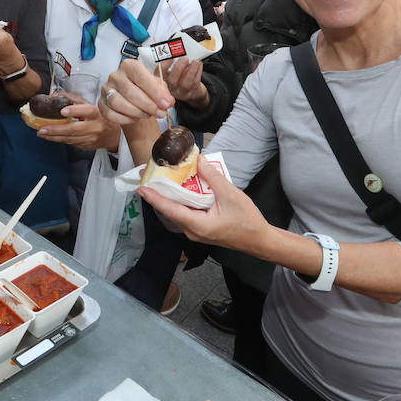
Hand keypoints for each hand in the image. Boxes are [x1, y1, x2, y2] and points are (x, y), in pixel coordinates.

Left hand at [38, 101, 114, 148]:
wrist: (113, 135)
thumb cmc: (99, 117)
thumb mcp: (91, 105)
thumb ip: (74, 100)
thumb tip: (55, 96)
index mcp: (96, 113)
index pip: (86, 111)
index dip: (75, 111)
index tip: (62, 111)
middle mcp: (95, 127)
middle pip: (74, 129)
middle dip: (57, 129)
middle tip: (43, 128)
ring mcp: (91, 138)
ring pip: (70, 138)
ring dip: (54, 136)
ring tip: (42, 133)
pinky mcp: (87, 146)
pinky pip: (71, 143)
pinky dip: (59, 140)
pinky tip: (50, 137)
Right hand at [99, 60, 171, 125]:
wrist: (133, 97)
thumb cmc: (145, 89)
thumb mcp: (157, 86)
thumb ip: (164, 93)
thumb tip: (168, 102)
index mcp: (129, 66)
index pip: (141, 76)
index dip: (155, 92)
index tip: (165, 104)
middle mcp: (116, 75)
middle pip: (130, 91)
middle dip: (147, 105)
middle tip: (159, 113)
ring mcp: (106, 89)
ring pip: (118, 103)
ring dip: (136, 112)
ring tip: (148, 115)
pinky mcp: (101, 103)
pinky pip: (110, 114)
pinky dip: (124, 119)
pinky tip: (135, 119)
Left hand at [138, 159, 270, 253]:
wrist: (259, 240)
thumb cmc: (247, 221)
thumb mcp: (230, 195)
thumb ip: (212, 177)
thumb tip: (198, 160)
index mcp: (197, 225)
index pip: (170, 210)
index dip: (154, 199)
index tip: (140, 189)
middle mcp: (192, 231)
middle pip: (169, 211)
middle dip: (157, 196)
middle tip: (147, 179)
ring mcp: (195, 232)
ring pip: (176, 213)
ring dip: (167, 198)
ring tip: (158, 182)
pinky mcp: (200, 229)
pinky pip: (184, 214)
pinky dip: (179, 202)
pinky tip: (178, 190)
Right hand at [161, 58, 206, 109]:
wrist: (191, 91)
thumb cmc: (180, 77)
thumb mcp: (173, 70)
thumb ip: (173, 61)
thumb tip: (178, 50)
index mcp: (162, 81)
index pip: (159, 74)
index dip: (164, 65)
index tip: (170, 56)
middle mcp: (170, 88)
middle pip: (172, 81)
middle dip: (178, 68)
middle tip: (184, 59)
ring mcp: (181, 92)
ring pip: (185, 84)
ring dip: (191, 71)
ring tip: (195, 61)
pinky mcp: (192, 93)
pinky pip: (195, 83)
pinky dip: (198, 72)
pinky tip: (199, 64)